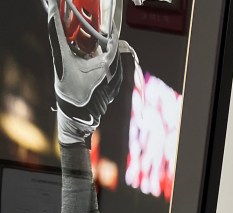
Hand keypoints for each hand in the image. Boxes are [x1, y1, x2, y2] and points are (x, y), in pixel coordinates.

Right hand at [45, 0, 125, 145]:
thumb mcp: (62, 60)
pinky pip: (115, 71)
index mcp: (106, 67)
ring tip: (95, 44)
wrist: (76, 118)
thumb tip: (51, 10)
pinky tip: (96, 60)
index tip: (104, 21)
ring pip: (115, 61)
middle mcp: (114, 75)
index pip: (113, 42)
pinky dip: (107, 63)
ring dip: (107, 51)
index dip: (109, 30)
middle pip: (114, 51)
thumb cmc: (70, 92)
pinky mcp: (114, 90)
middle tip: (96, 30)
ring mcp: (116, 84)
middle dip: (105, 40)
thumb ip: (57, 33)